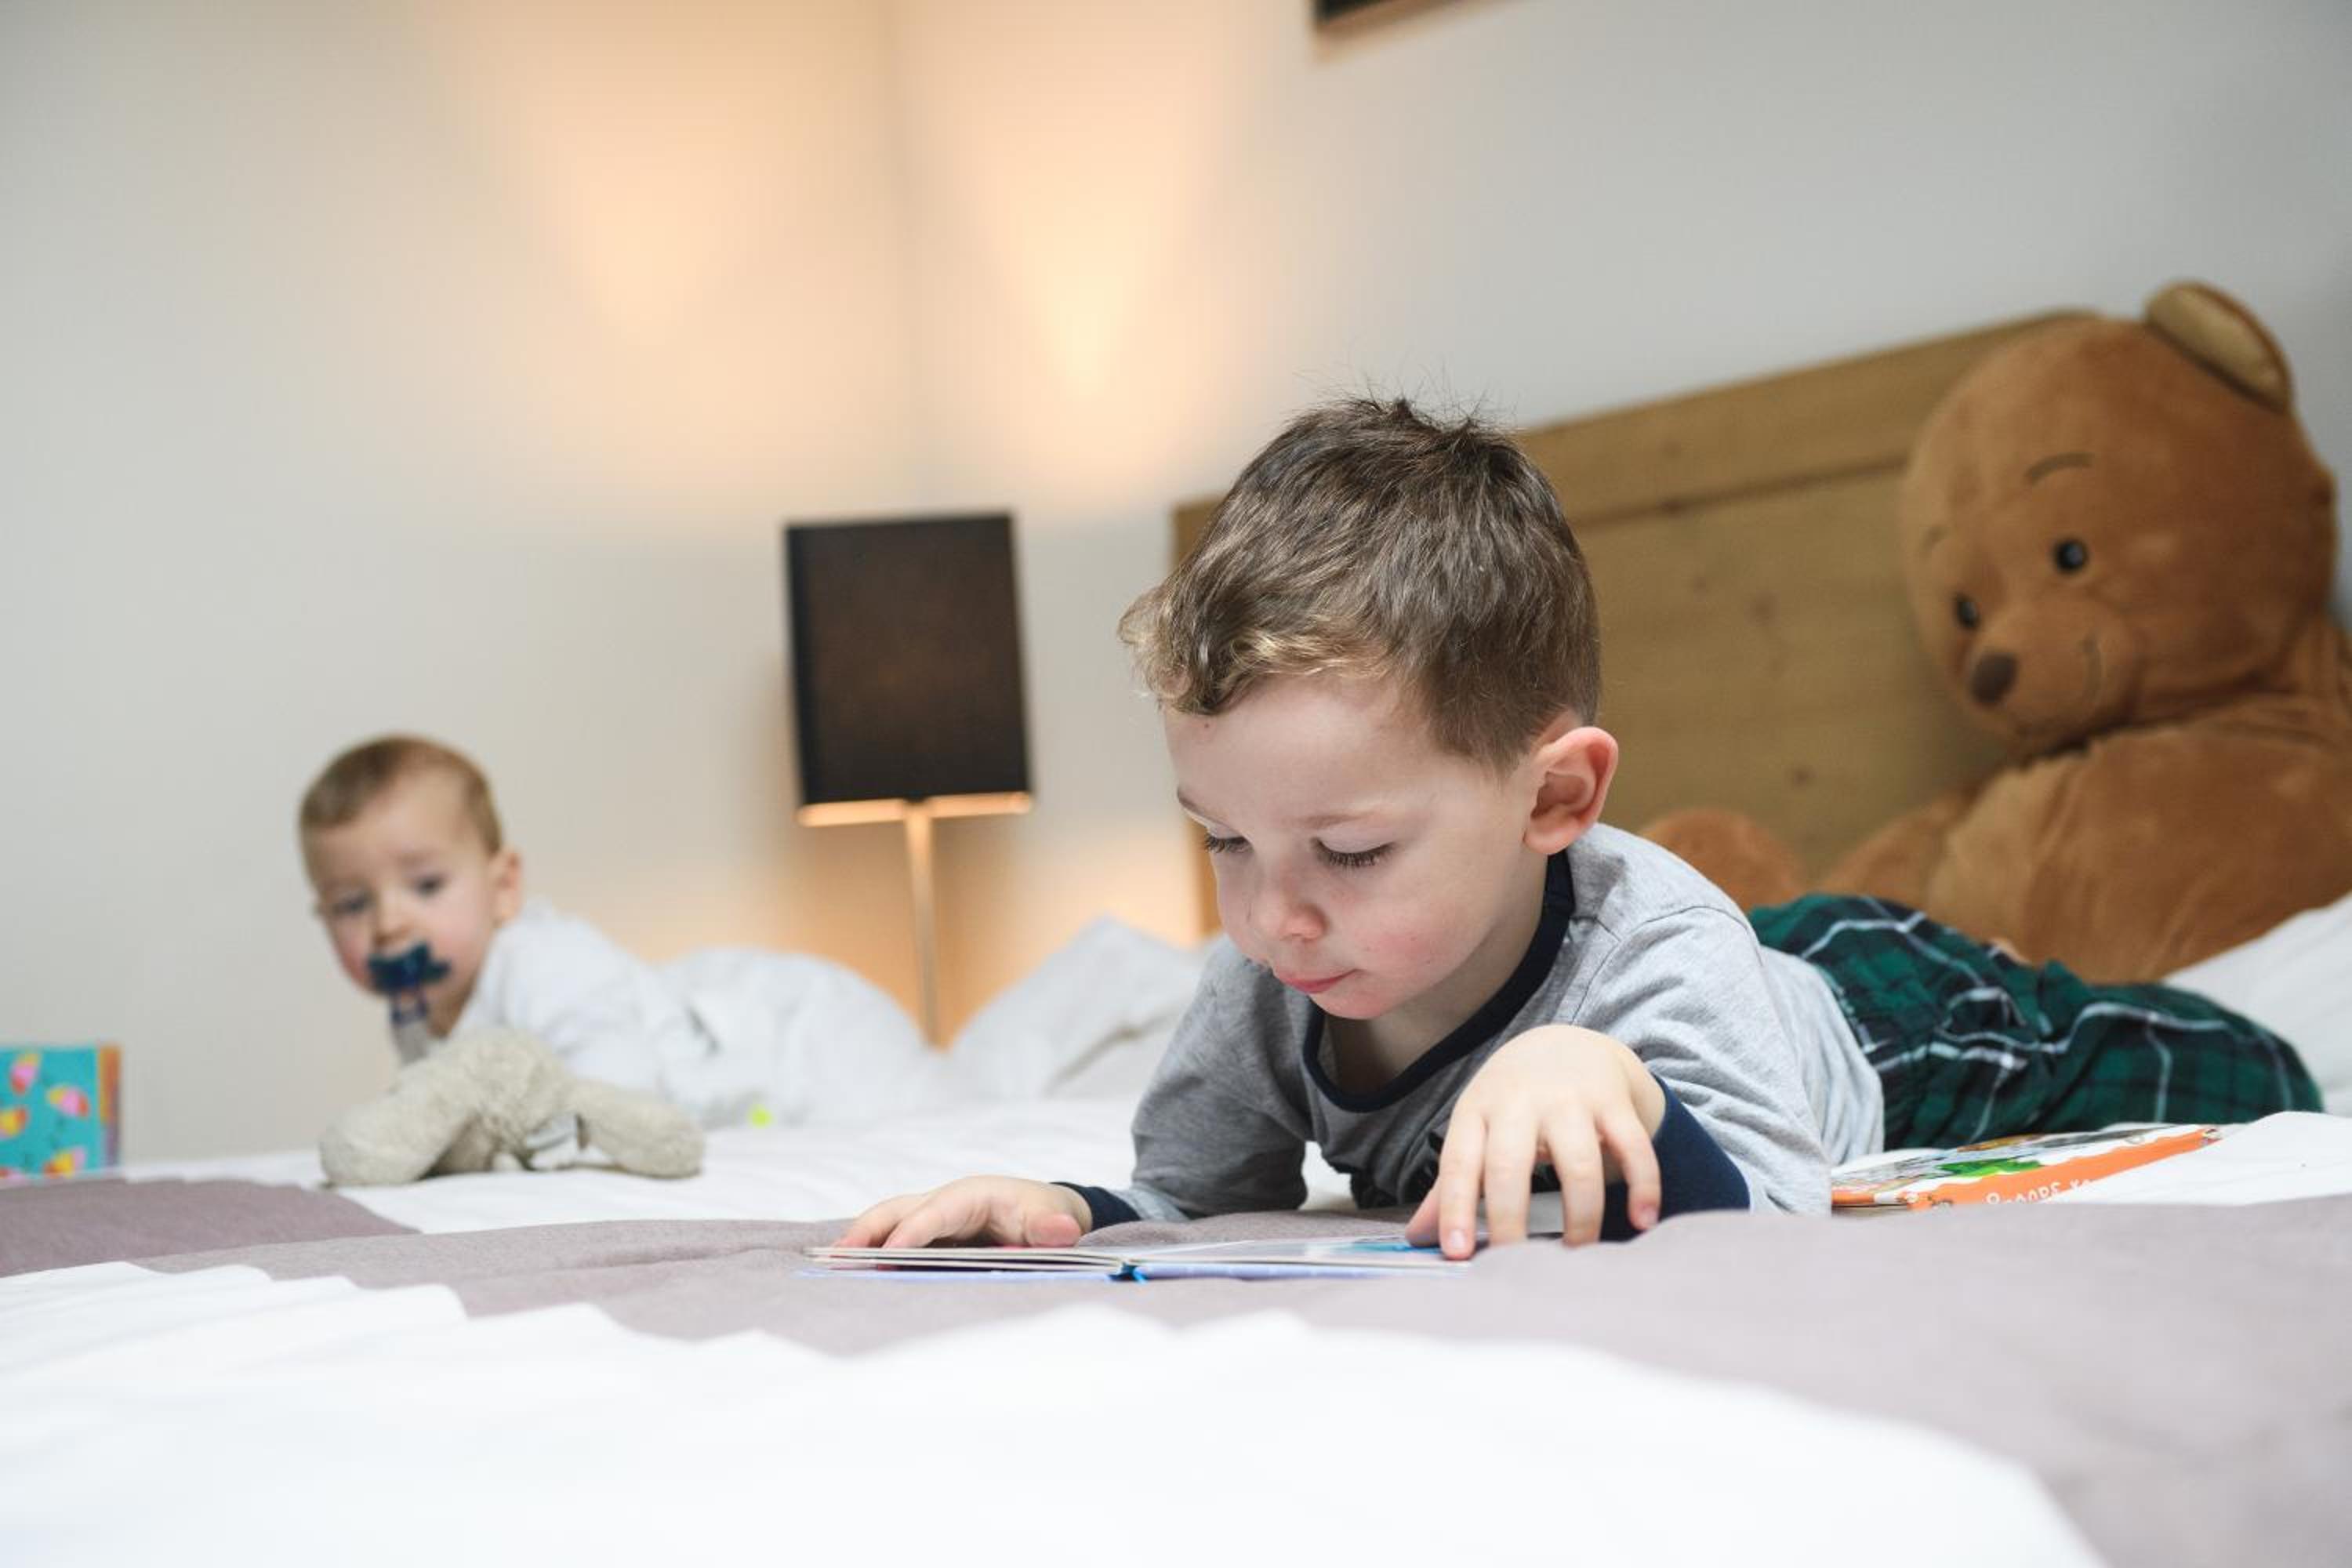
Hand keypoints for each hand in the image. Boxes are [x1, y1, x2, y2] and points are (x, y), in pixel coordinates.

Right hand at [836, 1175, 1090, 1249]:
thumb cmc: (1045, 1214)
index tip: (891, 1256)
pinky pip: (893, 1239)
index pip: (936, 1213)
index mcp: (972, 1195)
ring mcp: (932, 1218)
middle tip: (838, 1258)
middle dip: (867, 1231)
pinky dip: (869, 1253)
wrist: (1044, 1213)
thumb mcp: (1055, 1218)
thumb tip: (1061, 1232)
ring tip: (829, 1268)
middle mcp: (944, 1202)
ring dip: (860, 1242)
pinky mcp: (928, 1236)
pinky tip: (850, 1276)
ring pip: (888, 1223)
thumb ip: (1055, 1226)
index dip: (913, 1233)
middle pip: (897, 1209)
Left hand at [1405, 1026, 1665, 1256]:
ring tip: (1577, 1254)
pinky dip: (1642, 1186)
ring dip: (1580, 1216)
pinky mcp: (1614, 1102)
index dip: (1454, 1208)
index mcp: (1478, 1110)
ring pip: (1577, 1163)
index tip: (1456, 1252)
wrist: (1567, 1043)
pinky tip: (1640, 1221)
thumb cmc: (1511, 1101)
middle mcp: (1521, 1102)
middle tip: (1517, 1267)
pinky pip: (1632, 1148)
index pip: (1459, 1163)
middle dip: (1510, 1219)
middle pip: (1510, 1164)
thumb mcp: (1476, 1129)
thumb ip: (1450, 1184)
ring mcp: (1570, 1099)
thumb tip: (1416, 1237)